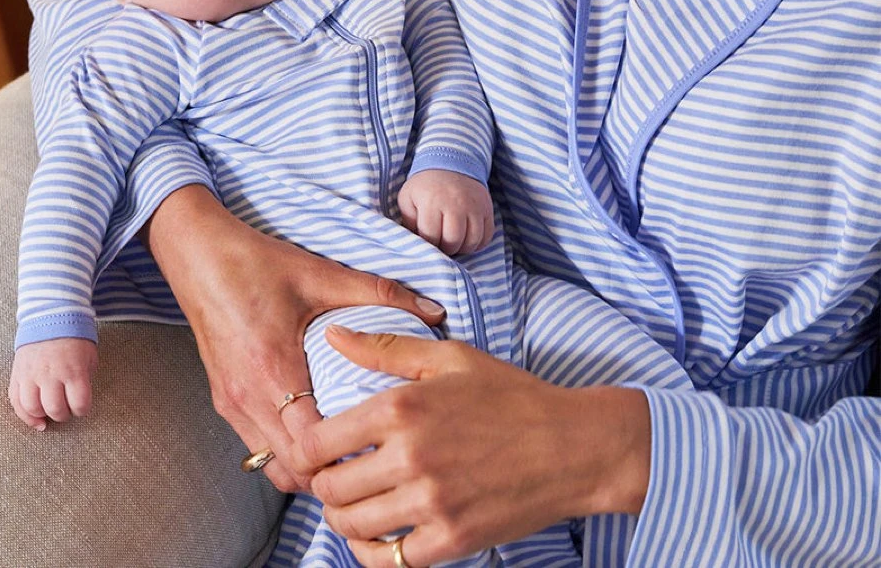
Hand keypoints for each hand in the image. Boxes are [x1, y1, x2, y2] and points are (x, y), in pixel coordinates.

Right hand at [9, 338, 97, 429]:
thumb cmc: (75, 338)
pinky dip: (25, 415)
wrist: (51, 318)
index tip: (82, 408)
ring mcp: (31, 376)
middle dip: (64, 415)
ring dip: (43, 417)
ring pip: (33, 408)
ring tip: (51, 416)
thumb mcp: (89, 356)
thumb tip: (80, 398)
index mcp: (74, 370)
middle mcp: (51, 375)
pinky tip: (35, 420)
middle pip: (55, 409)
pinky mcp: (18, 375)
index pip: (79, 403)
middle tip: (67, 411)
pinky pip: (16, 401)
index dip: (82, 410)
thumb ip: (86, 378)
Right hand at [142, 184, 446, 492]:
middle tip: (373, 455)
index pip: (309, 446)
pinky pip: (257, 446)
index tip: (382, 446)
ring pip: (271, 466)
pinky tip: (316, 428)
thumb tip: (432, 310)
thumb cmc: (256, 264)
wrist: (198, 255)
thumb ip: (380, 293)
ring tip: (348, 448)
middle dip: (332, 471)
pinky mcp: (223, 400)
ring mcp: (230, 403)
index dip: (346, 456)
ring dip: (308, 465)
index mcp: (271, 369)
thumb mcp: (321, 274)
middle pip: (291, 470)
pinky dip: (286, 451)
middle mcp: (245, 397)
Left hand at [294, 327, 651, 566]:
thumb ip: (384, 347)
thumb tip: (332, 334)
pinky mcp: (452, 540)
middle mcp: (410, 457)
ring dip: (343, 517)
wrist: (573, 445)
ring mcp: (431, 503)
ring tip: (355, 502)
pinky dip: (374, 551)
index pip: (318, 442)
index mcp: (402, 407)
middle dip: (323, 483)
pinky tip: (381, 532)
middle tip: (337, 475)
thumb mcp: (450, 357)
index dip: (307, 449)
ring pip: (352, 526)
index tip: (318, 449)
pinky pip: (388, 561)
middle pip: (329, 488)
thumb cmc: (510, 394)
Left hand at [398, 170, 493, 254]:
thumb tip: (416, 242)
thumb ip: (408, 221)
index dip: (428, 244)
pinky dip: (478, 243)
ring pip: (472, 241)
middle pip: (453, 241)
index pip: (432, 237)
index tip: (427, 240)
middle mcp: (455, 204)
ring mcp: (474, 206)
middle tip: (441, 243)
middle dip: (446, 248)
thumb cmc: (426, 186)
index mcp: (432, 201)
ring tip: (454, 241)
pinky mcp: (487, 208)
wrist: (451, 163)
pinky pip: (487, 235)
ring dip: (462, 247)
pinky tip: (467, 238)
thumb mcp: (408, 198)